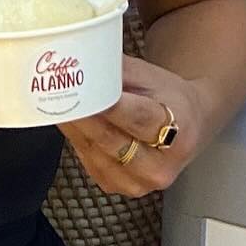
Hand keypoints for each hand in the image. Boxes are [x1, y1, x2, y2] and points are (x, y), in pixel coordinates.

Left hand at [60, 55, 204, 199]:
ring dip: (73, 129)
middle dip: (82, 116)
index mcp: (180, 130)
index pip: (138, 118)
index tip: (87, 91)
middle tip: (60, 95)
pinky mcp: (118, 187)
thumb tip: (82, 59)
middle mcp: (161, 164)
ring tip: (58, 105)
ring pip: (95, 154)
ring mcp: (139, 182)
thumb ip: (116, 70)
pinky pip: (89, 162)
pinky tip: (68, 122)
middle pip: (112, 140)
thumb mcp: (151, 76)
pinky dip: (76, 140)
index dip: (110, 106)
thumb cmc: (169, 97)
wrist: (187, 126)